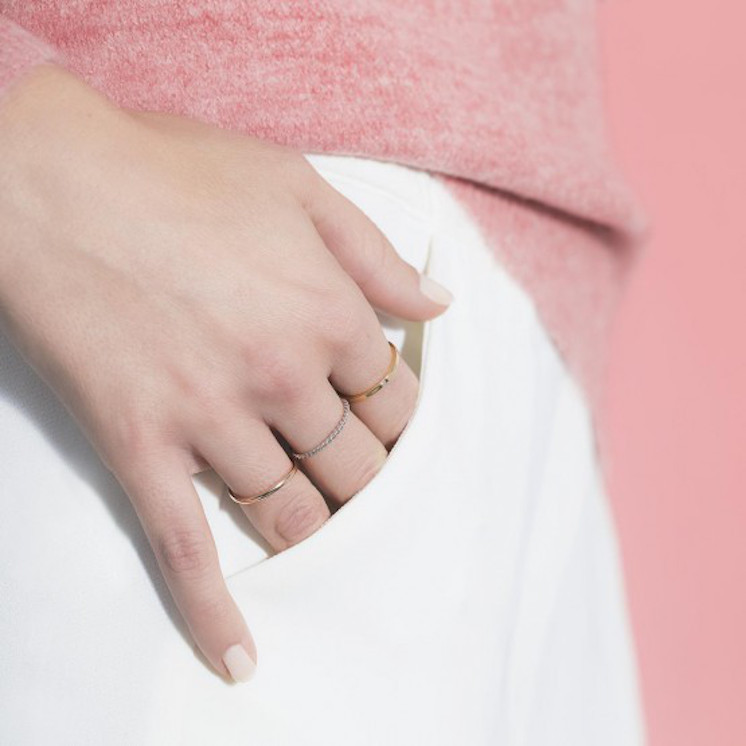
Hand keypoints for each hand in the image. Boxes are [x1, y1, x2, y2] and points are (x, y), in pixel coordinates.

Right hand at [0, 65, 452, 681]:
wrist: (54, 180)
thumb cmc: (178, 172)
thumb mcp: (299, 187)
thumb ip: (376, 254)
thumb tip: (438, 304)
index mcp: (329, 314)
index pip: (398, 400)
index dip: (403, 417)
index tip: (391, 424)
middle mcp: (282, 376)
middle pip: (358, 464)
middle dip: (369, 475)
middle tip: (362, 477)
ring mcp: (212, 420)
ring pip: (293, 511)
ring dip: (319, 526)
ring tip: (324, 528)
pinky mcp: (144, 448)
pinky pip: (188, 548)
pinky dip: (215, 612)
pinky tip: (240, 657)